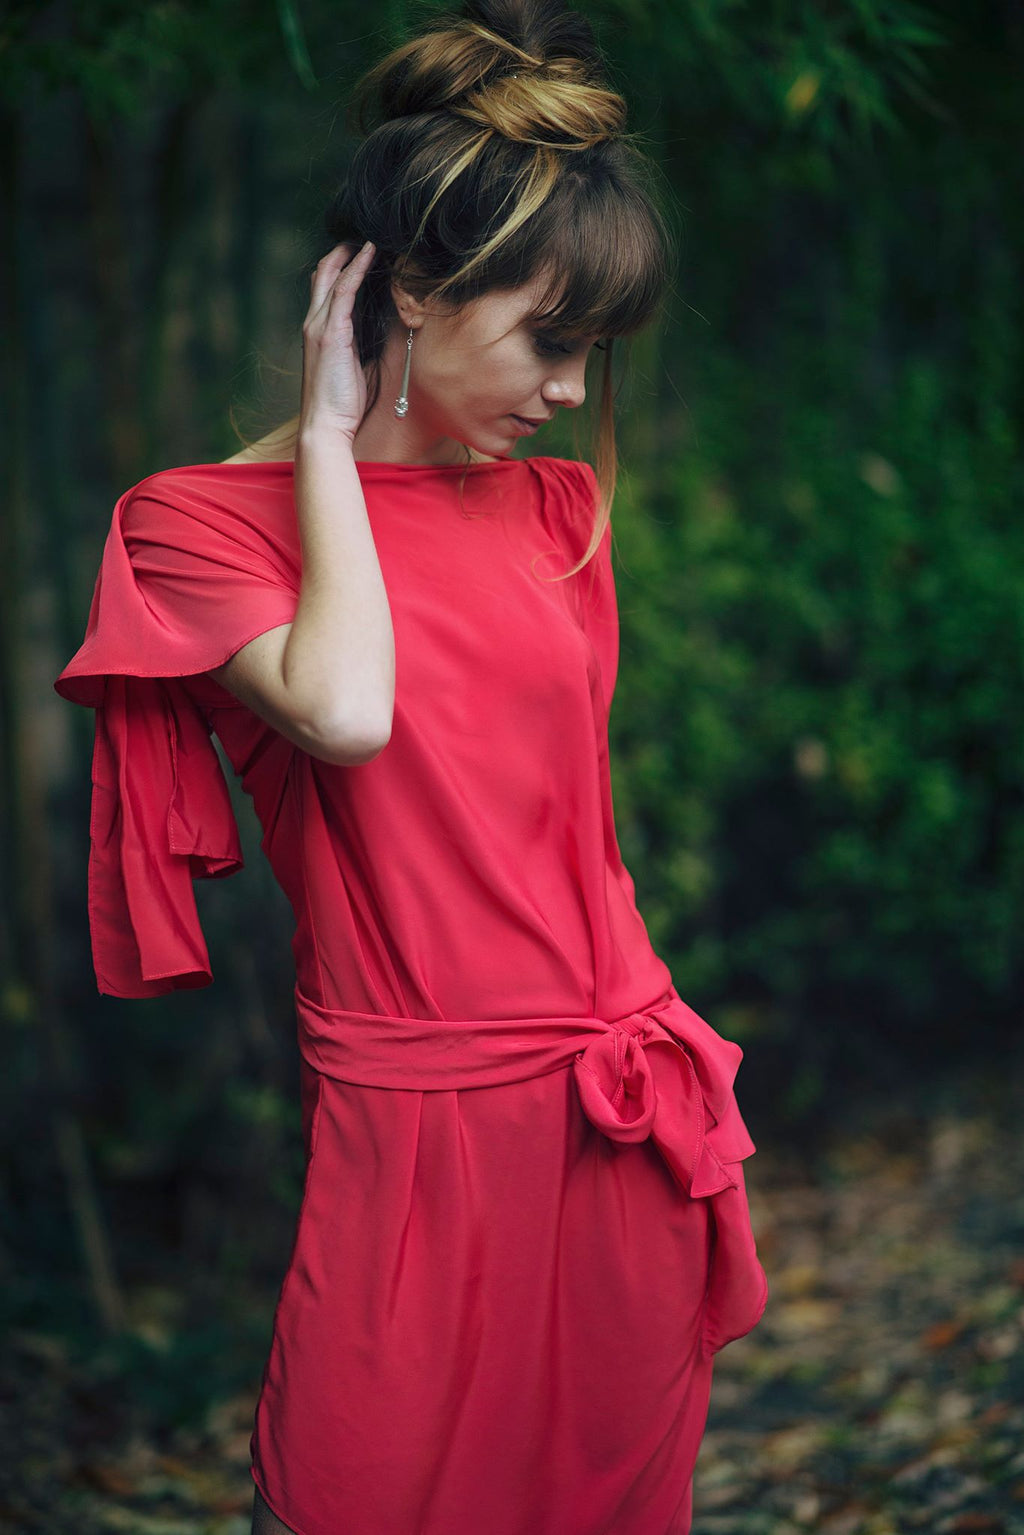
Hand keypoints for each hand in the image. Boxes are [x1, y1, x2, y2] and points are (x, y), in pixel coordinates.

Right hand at [299, 240, 375, 442]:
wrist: (325, 424)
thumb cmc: (339, 403)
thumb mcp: (348, 367)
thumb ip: (354, 346)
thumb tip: (369, 334)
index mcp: (318, 332)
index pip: (325, 290)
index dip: (339, 268)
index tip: (357, 253)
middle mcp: (314, 323)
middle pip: (324, 275)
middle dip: (341, 252)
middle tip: (361, 235)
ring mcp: (320, 326)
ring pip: (333, 277)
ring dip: (352, 254)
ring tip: (370, 237)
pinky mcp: (332, 332)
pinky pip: (345, 290)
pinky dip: (357, 268)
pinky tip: (370, 253)